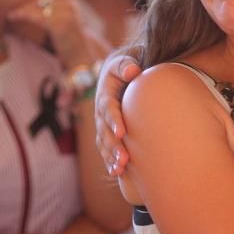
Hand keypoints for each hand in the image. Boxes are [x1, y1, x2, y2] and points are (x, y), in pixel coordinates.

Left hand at [8, 0, 104, 68]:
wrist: (81, 54)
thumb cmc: (66, 36)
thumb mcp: (59, 16)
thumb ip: (47, 5)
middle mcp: (68, 0)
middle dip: (21, 1)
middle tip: (5, 3)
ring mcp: (66, 11)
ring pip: (35, 6)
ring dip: (20, 9)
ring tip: (8, 12)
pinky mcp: (61, 23)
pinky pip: (37, 16)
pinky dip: (22, 15)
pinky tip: (12, 16)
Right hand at [95, 53, 141, 176]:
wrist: (120, 72)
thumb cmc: (127, 65)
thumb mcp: (124, 61)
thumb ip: (126, 64)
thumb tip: (132, 70)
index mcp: (105, 94)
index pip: (108, 108)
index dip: (114, 120)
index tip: (123, 133)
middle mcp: (100, 111)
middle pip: (104, 130)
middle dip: (114, 145)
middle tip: (124, 159)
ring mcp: (103, 123)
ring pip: (104, 142)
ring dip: (111, 156)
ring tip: (120, 169)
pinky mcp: (107, 132)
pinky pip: (106, 148)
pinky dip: (110, 160)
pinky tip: (116, 173)